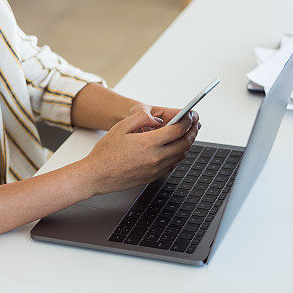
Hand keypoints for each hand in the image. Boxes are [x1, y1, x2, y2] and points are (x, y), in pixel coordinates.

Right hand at [80, 108, 200, 195]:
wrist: (97, 175)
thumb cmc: (106, 152)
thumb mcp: (121, 127)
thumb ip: (140, 118)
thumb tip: (156, 118)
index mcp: (148, 144)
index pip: (178, 130)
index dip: (188, 121)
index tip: (191, 115)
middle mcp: (155, 158)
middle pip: (185, 143)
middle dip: (193, 131)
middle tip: (195, 124)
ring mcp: (155, 169)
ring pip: (181, 155)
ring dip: (186, 143)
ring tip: (186, 134)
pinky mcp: (153, 177)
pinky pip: (172, 165)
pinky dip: (177, 155)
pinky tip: (174, 148)